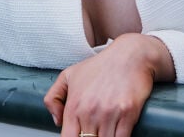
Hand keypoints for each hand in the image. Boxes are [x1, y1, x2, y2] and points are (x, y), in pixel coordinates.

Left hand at [43, 33, 171, 136]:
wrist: (130, 55)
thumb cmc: (101, 66)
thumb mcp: (69, 75)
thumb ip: (53, 98)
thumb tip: (57, 122)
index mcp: (74, 106)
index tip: (78, 136)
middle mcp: (90, 112)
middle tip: (94, 131)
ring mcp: (109, 114)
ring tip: (105, 131)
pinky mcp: (128, 114)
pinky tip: (117, 133)